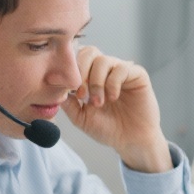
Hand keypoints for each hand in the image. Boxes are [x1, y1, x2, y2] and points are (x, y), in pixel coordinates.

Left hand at [62, 45, 171, 172]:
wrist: (131, 141)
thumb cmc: (107, 129)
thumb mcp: (80, 117)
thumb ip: (68, 102)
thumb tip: (55, 86)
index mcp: (92, 76)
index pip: (78, 58)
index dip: (71, 71)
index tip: (70, 92)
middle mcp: (107, 70)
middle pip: (89, 52)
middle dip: (81, 71)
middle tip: (81, 94)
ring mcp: (122, 71)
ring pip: (103, 60)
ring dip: (96, 82)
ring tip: (98, 103)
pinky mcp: (137, 75)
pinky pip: (122, 68)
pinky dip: (112, 83)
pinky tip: (113, 98)